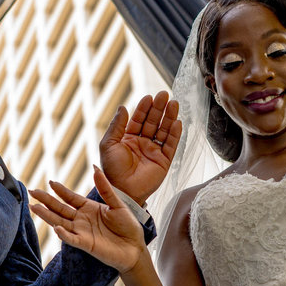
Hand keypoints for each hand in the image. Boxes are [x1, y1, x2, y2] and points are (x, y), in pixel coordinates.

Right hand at [29, 166, 146, 273]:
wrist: (135, 248)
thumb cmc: (128, 226)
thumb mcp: (117, 204)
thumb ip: (105, 188)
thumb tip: (95, 168)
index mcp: (89, 208)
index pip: (70, 197)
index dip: (60, 190)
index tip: (50, 182)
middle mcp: (82, 219)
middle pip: (60, 208)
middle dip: (46, 200)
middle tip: (32, 192)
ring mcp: (82, 232)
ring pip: (60, 222)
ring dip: (47, 215)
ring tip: (34, 207)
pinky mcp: (86, 244)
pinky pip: (72, 239)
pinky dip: (64, 234)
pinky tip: (56, 227)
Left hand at [99, 91, 181, 205]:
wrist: (122, 190)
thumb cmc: (111, 170)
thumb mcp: (108, 144)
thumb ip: (116, 125)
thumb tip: (123, 107)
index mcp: (128, 139)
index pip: (138, 119)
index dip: (144, 108)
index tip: (149, 97)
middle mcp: (142, 143)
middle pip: (153, 122)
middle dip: (159, 108)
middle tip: (164, 95)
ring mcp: (154, 152)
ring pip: (164, 131)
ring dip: (169, 117)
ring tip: (174, 104)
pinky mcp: (164, 161)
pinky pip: (171, 145)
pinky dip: (175, 134)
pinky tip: (177, 123)